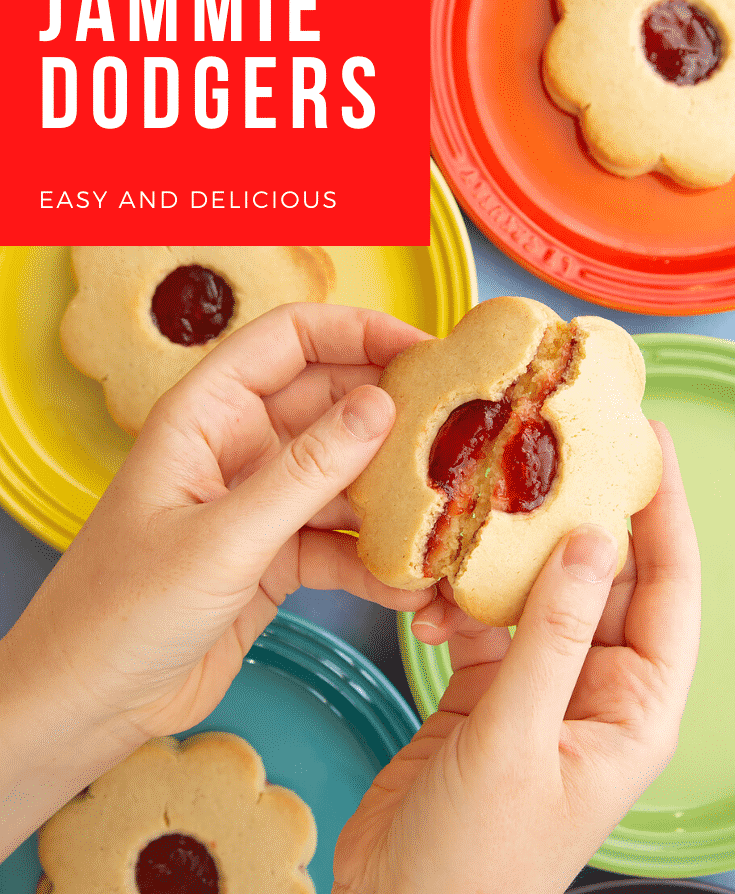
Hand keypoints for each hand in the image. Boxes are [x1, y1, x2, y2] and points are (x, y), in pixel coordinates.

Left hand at [3, 303, 433, 756]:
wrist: (89, 701)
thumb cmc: (122, 608)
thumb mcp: (222, 537)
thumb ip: (306, 472)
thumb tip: (381, 406)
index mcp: (207, 413)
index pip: (291, 339)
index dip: (359, 331)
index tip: (425, 350)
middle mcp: (238, 446)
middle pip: (330, 402)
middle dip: (394, 412)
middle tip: (463, 427)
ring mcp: (260, 502)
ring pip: (344, 474)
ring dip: (393, 492)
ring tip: (450, 505)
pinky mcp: (276, 556)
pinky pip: (339, 541)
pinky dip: (374, 558)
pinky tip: (410, 580)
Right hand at [333, 423, 699, 893]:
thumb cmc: (474, 857)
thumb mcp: (516, 740)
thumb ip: (553, 637)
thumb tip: (591, 542)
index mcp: (632, 710)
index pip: (668, 592)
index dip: (665, 515)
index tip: (647, 445)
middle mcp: (595, 691)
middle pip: (602, 580)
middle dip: (577, 516)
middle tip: (548, 447)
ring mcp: (539, 687)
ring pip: (539, 593)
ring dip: (509, 556)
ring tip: (484, 503)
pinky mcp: (486, 689)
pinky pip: (485, 620)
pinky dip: (459, 599)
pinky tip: (433, 587)